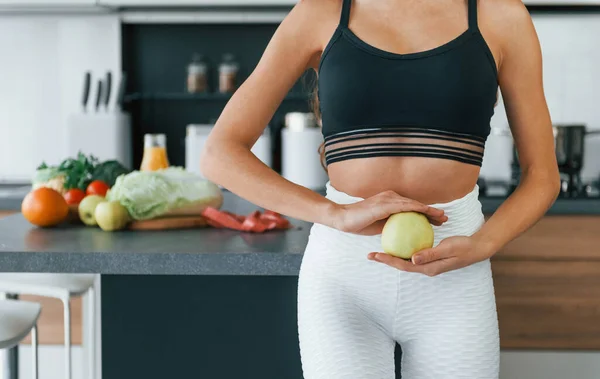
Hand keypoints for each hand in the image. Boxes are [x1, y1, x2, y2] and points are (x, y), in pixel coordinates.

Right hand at [330, 190, 447, 234]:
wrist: (343, 218)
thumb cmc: (358, 223)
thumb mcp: (378, 225)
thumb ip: (391, 225)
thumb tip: (402, 234)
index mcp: (389, 201)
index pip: (410, 207)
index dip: (425, 213)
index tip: (437, 220)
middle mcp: (391, 197)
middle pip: (416, 204)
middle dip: (432, 211)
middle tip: (445, 218)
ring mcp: (388, 199)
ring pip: (414, 204)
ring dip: (430, 210)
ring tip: (442, 217)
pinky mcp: (386, 204)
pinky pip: (406, 207)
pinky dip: (419, 210)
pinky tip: (429, 215)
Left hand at [367, 236, 494, 275]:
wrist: (477, 248)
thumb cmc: (464, 247)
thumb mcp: (447, 249)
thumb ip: (430, 254)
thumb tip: (411, 260)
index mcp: (428, 268)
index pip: (403, 266)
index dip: (388, 261)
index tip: (374, 255)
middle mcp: (426, 267)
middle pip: (401, 265)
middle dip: (386, 260)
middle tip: (370, 255)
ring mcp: (428, 263)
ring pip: (406, 260)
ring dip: (393, 256)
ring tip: (379, 250)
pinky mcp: (430, 257)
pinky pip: (413, 254)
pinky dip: (404, 249)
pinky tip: (397, 240)